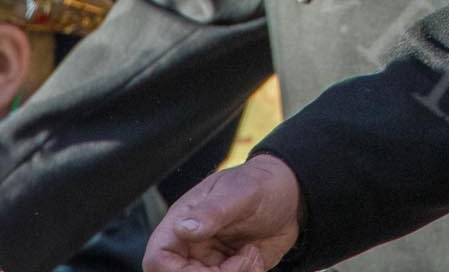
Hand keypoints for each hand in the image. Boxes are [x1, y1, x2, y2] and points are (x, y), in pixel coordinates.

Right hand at [145, 156, 301, 271]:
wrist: (291, 197)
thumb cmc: (262, 185)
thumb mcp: (242, 193)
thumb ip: (213, 210)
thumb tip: (182, 228)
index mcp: (182, 222)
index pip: (157, 258)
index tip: (210, 269)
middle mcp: (190, 246)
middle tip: (244, 261)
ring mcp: (207, 262)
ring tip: (252, 257)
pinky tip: (256, 260)